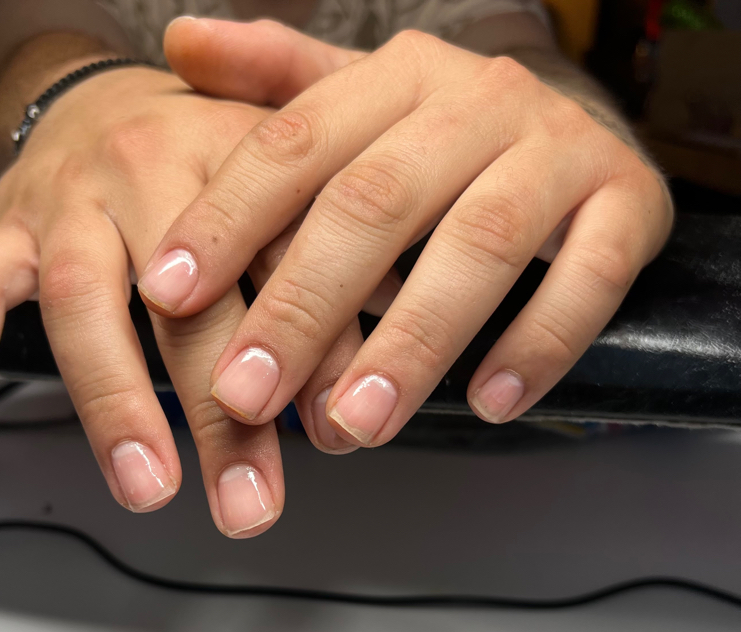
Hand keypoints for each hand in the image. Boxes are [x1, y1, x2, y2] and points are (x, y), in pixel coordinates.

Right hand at [0, 64, 310, 535]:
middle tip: (247, 497)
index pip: (284, 265)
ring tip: (146, 486)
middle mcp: (152, 173)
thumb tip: (374, 378)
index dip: (313, 354)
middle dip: (222, 415)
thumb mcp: (289, 194)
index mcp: (240, 164)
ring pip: (86, 301)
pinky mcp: (10, 227)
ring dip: (115, 405)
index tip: (332, 433)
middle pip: (190, 302)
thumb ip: (334, 276)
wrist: (111, 95)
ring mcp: (73, 203)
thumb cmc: (210, 161)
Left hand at [149, 20, 673, 445]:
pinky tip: (487, 402)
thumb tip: (180, 41)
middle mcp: (479, 101)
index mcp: (398, 76)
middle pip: (377, 203)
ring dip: (410, 345)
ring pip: (479, 246)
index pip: (296, 143)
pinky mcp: (627, 206)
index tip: (168, 293)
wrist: (584, 133)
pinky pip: (589, 278)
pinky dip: (538, 343)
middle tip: (246, 396)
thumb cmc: (446, 142)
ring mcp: (561, 151)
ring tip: (353, 425)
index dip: (228, 218)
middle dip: (304, 307)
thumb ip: (278, 89)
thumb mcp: (363, 106)